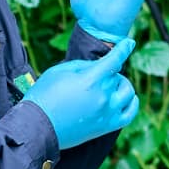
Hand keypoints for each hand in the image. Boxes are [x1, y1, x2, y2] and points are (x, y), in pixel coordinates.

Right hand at [24, 36, 139, 148]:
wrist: (37, 126)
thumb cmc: (44, 96)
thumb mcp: (60, 71)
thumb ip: (83, 65)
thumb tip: (98, 66)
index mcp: (92, 80)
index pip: (115, 59)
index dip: (124, 48)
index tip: (129, 42)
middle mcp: (104, 96)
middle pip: (118, 76)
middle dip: (109, 71)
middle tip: (95, 74)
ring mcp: (107, 113)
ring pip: (128, 92)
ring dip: (120, 85)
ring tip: (109, 85)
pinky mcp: (107, 126)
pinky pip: (130, 113)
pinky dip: (131, 103)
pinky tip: (126, 98)